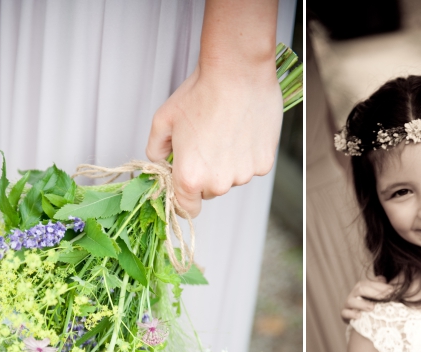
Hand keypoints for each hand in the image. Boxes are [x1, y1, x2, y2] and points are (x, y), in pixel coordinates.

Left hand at [145, 61, 281, 217]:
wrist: (237, 73)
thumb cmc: (199, 93)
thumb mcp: (162, 120)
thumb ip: (156, 151)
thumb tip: (162, 163)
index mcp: (189, 178)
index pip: (186, 209)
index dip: (183, 198)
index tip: (184, 182)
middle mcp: (218, 183)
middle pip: (209, 191)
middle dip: (205, 174)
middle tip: (205, 142)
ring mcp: (243, 175)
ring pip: (232, 178)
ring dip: (228, 163)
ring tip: (226, 131)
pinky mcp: (264, 164)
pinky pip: (251, 167)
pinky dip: (247, 154)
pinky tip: (243, 130)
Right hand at [341, 275, 393, 322]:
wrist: (360, 316)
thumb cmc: (371, 302)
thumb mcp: (377, 293)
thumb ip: (380, 285)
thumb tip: (384, 279)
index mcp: (361, 286)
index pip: (369, 283)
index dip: (380, 286)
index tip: (392, 291)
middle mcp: (354, 293)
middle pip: (360, 289)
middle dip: (373, 293)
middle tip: (385, 298)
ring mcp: (348, 304)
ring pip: (351, 301)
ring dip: (362, 304)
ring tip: (372, 308)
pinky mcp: (344, 314)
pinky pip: (344, 313)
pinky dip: (351, 314)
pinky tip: (359, 316)